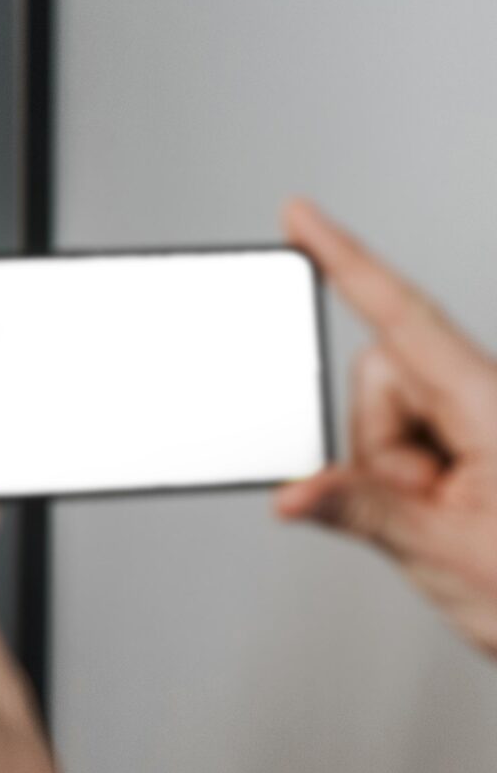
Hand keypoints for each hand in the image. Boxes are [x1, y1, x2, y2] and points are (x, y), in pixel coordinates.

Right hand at [275, 199, 496, 655]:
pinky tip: (451, 517)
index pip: (403, 318)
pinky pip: (410, 444)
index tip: (301, 217)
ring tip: (448, 523)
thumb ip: (364, 511)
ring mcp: (487, 425)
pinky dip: (411, 480)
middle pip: (383, 377)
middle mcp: (491, 402)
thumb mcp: (450, 555)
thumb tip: (295, 492)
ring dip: (397, 472)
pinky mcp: (482, 450)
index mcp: (495, 406)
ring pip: (390, 416)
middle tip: (419, 508)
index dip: (347, 261)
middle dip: (376, 441)